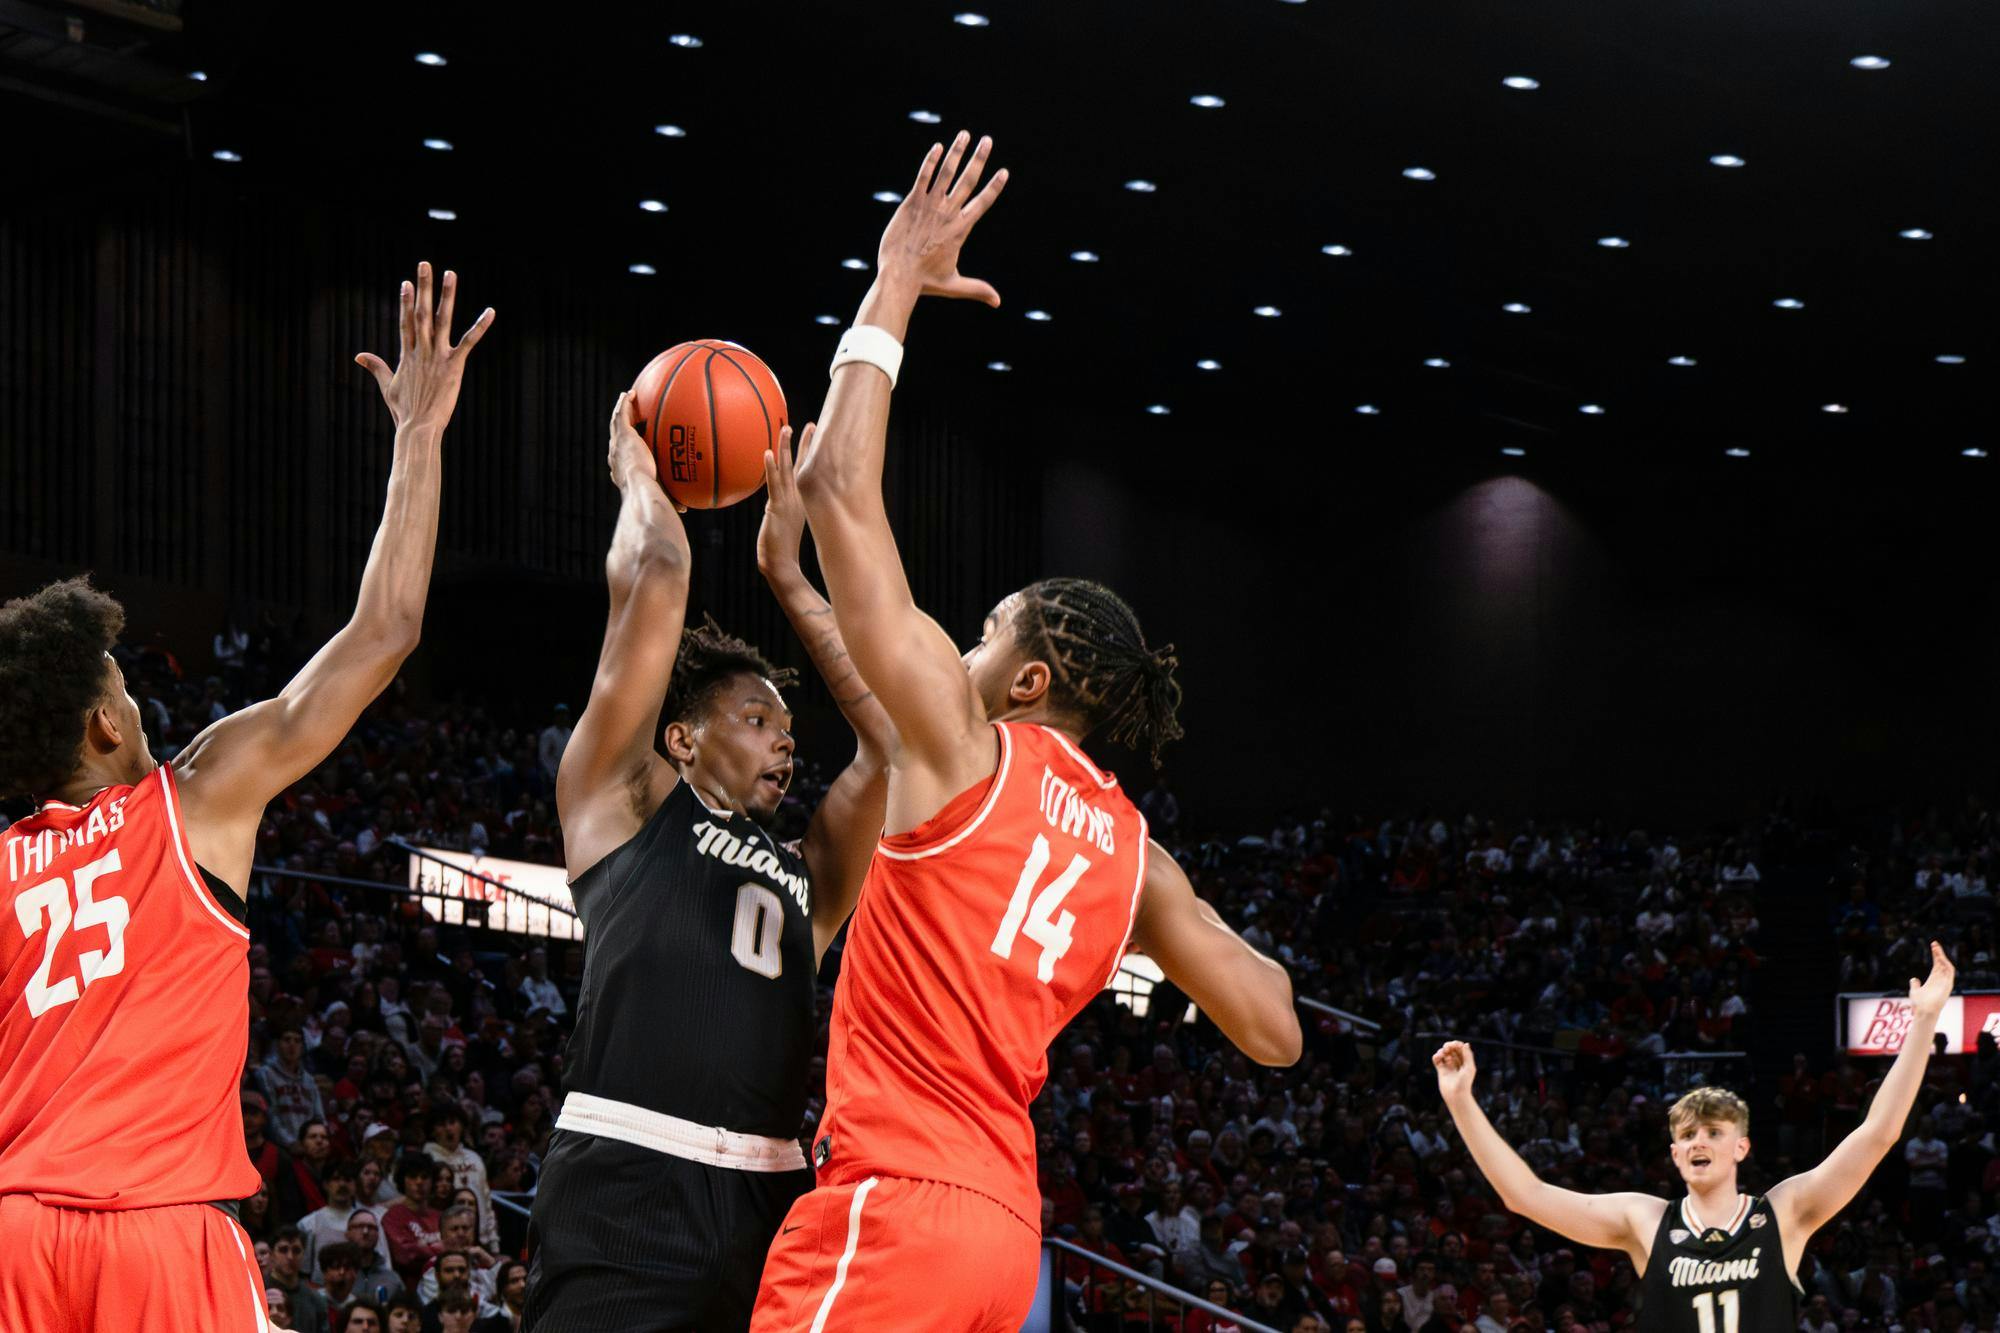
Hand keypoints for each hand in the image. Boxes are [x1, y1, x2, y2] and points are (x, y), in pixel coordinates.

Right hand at [355, 261, 493, 431]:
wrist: (418, 426)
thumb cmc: (404, 411)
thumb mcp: (388, 386)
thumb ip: (377, 367)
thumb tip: (358, 356)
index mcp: (407, 354)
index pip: (406, 321)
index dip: (405, 301)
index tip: (406, 282)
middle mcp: (421, 350)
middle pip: (420, 312)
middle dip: (423, 287)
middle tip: (424, 264)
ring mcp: (437, 356)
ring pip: (442, 319)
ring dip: (446, 296)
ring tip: (450, 273)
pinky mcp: (453, 365)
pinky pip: (468, 341)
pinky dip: (480, 326)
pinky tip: (490, 311)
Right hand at [606, 391, 679, 507]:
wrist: (640, 487)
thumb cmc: (649, 497)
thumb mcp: (660, 496)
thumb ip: (671, 499)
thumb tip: (685, 509)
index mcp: (620, 470)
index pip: (619, 457)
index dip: (622, 449)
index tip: (629, 445)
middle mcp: (615, 455)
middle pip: (615, 437)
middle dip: (619, 427)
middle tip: (625, 419)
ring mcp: (617, 443)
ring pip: (615, 422)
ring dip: (620, 410)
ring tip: (626, 399)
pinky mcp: (623, 433)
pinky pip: (621, 413)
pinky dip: (624, 403)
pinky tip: (630, 393)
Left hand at [757, 423, 814, 577]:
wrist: (781, 564)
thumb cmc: (780, 547)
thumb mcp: (785, 521)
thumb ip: (784, 507)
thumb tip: (779, 500)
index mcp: (801, 499)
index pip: (806, 470)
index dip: (809, 452)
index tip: (813, 433)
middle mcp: (797, 497)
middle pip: (801, 465)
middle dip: (805, 444)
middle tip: (811, 424)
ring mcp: (788, 501)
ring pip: (787, 470)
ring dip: (786, 448)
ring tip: (786, 429)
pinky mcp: (777, 508)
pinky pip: (773, 484)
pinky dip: (771, 468)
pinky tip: (768, 453)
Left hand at [877, 131, 1009, 305]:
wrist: (898, 277)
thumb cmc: (926, 282)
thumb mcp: (955, 285)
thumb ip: (977, 289)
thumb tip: (998, 302)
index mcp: (960, 230)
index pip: (983, 203)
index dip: (994, 187)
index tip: (1004, 172)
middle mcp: (948, 214)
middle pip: (968, 181)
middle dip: (979, 159)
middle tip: (988, 140)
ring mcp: (929, 206)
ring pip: (946, 173)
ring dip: (956, 152)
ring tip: (965, 134)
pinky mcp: (911, 204)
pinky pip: (923, 177)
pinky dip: (931, 162)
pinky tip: (938, 147)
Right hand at [1432, 1041, 1477, 1101]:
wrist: (1456, 1095)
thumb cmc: (1465, 1083)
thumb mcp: (1470, 1068)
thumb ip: (1468, 1055)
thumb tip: (1465, 1044)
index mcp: (1465, 1062)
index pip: (1461, 1049)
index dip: (1457, 1044)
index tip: (1455, 1045)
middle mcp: (1457, 1063)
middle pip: (1452, 1050)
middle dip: (1449, 1046)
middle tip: (1447, 1047)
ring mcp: (1448, 1067)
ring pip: (1444, 1053)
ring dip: (1442, 1050)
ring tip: (1443, 1053)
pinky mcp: (1441, 1070)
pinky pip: (1437, 1060)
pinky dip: (1436, 1056)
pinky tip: (1438, 1056)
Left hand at [1909, 941, 1955, 1019]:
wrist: (1924, 1012)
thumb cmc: (1919, 1004)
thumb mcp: (1915, 991)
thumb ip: (1915, 984)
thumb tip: (1914, 979)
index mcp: (1933, 980)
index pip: (1937, 965)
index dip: (1936, 956)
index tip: (1933, 946)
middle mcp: (1940, 980)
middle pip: (1942, 964)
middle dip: (1939, 954)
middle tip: (1934, 944)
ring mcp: (1944, 983)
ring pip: (1947, 967)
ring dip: (1942, 957)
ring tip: (1936, 948)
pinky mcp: (1947, 985)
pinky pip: (1949, 973)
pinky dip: (1946, 965)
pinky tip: (1940, 958)